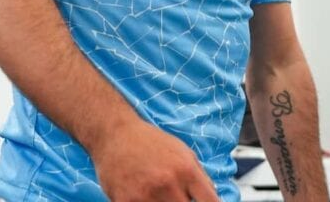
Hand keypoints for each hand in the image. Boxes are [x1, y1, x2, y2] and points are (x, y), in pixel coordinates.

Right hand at [90, 121, 219, 201]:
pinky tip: (143, 196)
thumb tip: (214, 198)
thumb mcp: (183, 152)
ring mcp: (146, 195)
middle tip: (177, 197)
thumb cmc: (151, 143)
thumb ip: (201, 177)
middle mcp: (168, 183)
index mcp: (186, 170)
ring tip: (159, 194)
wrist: (115, 134)